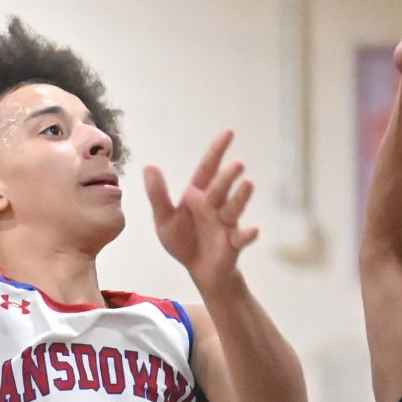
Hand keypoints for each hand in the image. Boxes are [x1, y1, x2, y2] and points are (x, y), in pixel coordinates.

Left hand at [144, 129, 258, 291]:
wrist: (199, 270)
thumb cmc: (183, 240)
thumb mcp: (164, 218)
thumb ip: (157, 195)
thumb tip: (149, 165)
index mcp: (198, 195)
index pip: (208, 168)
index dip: (217, 150)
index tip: (229, 131)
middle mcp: (215, 205)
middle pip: (221, 187)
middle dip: (228, 177)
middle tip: (237, 165)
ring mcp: (226, 223)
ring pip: (234, 207)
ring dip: (241, 197)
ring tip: (248, 184)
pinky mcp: (233, 243)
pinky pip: (242, 238)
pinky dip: (248, 234)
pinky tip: (253, 230)